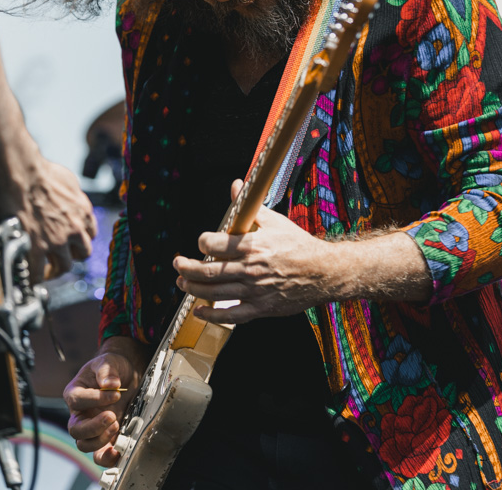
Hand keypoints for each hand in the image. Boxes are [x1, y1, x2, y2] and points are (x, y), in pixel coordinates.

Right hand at [0, 154, 96, 279]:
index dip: (80, 240)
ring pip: (64, 267)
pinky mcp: (38, 248)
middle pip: (83, 254)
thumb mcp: (70, 182)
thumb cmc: (44, 173)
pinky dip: (37, 278)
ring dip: (56, 270)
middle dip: (72, 256)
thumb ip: (75, 197)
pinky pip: (39, 273)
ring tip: (48, 271)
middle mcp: (76, 229)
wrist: (24, 176)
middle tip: (61, 258)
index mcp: (85, 212)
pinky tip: (32, 277)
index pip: (91, 235)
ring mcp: (57, 241)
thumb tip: (70, 200)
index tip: (72, 242)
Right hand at [64, 344, 144, 466]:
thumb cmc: (111, 368)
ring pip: (84, 444)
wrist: (124, 375)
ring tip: (116, 424)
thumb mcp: (108, 361)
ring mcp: (90, 427)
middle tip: (112, 416)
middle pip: (75, 429)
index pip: (77, 400)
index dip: (94, 399)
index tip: (115, 393)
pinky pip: (98, 454)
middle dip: (93, 426)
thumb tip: (110, 384)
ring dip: (100, 440)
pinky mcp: (103, 437)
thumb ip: (107, 370)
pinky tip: (117, 451)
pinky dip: (106, 458)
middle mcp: (79, 413)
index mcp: (74, 392)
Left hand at [173, 180, 331, 323]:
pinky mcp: (260, 308)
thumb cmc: (299, 245)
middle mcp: (250, 269)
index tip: (200, 242)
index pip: (214, 245)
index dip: (202, 242)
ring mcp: (254, 291)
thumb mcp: (275, 221)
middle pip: (208, 272)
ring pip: (214, 293)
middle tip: (177, 264)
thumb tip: (236, 185)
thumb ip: (250, 207)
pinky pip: (231, 315)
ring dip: (193, 289)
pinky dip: (212, 315)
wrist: (323, 272)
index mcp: (252, 246)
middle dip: (186, 268)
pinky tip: (200, 311)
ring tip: (182, 284)